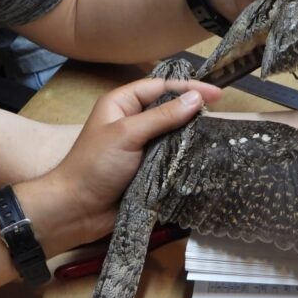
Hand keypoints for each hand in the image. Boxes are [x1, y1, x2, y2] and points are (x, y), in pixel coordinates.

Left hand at [28, 78, 220, 253]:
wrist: (77, 210)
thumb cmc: (95, 166)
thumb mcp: (127, 134)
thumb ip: (162, 116)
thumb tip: (196, 99)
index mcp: (122, 104)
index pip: (161, 87)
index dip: (189, 88)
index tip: (216, 94)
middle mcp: (133, 122)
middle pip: (169, 109)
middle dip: (193, 110)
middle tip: (221, 114)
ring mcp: (142, 147)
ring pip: (174, 134)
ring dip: (192, 135)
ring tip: (219, 134)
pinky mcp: (148, 170)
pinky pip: (172, 158)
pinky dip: (187, 157)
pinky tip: (205, 157)